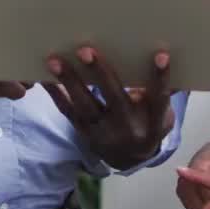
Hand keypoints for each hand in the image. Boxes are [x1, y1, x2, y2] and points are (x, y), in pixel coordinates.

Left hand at [44, 46, 173, 169]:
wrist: (130, 158)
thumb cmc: (148, 122)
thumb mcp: (162, 111)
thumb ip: (161, 90)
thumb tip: (163, 57)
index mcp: (154, 121)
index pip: (159, 97)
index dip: (160, 77)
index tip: (161, 55)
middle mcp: (129, 128)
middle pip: (115, 99)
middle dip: (101, 73)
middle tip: (86, 50)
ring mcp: (105, 133)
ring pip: (86, 106)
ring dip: (69, 81)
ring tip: (54, 60)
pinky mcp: (85, 133)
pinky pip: (69, 113)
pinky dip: (56, 95)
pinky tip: (45, 78)